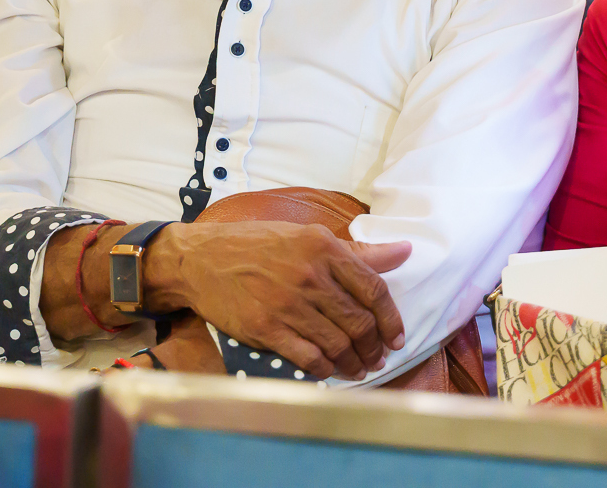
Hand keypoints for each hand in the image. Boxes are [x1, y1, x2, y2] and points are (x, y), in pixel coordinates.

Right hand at [143, 220, 410, 380]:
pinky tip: (329, 370)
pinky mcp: (266, 329)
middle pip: (359, 321)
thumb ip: (357, 251)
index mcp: (325, 248)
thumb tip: (404, 251)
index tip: (398, 336)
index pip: (374, 289)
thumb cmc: (259, 245)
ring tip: (359, 369)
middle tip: (377, 357)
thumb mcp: (309, 236)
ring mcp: (287, 304)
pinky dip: (324, 369)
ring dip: (354, 362)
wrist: (202, 259)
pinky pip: (307, 357)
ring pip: (337, 343)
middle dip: (374, 347)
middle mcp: (310, 276)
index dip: (392, 318)